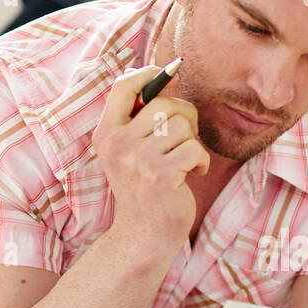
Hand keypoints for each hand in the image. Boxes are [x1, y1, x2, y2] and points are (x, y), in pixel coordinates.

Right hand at [91, 64, 208, 250]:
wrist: (145, 234)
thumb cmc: (145, 186)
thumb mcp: (131, 150)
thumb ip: (140, 117)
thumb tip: (168, 76)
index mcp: (106, 134)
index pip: (122, 86)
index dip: (148, 74)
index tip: (169, 75)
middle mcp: (117, 144)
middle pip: (164, 103)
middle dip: (184, 116)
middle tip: (183, 140)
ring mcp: (137, 160)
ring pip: (182, 125)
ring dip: (192, 142)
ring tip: (184, 161)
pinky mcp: (160, 175)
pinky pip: (195, 148)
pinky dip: (201, 161)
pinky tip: (191, 175)